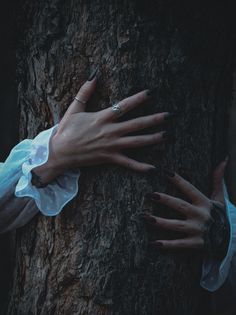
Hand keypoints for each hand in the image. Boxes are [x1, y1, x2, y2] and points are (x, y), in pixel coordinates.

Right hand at [34, 71, 170, 183]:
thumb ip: (85, 92)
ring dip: (153, 139)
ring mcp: (112, 146)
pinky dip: (141, 167)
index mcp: (103, 117)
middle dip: (154, 119)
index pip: (124, 105)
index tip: (150, 93)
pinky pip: (128, 163)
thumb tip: (94, 75)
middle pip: (137, 124)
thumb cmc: (66, 131)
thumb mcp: (74, 109)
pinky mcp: (110, 158)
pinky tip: (153, 168)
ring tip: (166, 135)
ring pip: (136, 142)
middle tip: (169, 116)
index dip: (138, 99)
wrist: (60, 153)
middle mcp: (110, 131)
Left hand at [141, 159, 228, 256]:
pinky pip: (179, 244)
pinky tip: (152, 243)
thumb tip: (223, 159)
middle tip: (150, 194)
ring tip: (146, 217)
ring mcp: (198, 231)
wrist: (230, 238)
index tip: (164, 172)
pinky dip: (166, 245)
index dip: (178, 180)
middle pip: (180, 206)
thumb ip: (217, 179)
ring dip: (161, 222)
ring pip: (177, 225)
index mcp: (204, 203)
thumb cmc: (219, 215)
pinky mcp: (196, 244)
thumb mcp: (219, 197)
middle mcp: (201, 216)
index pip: (189, 189)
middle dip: (165, 200)